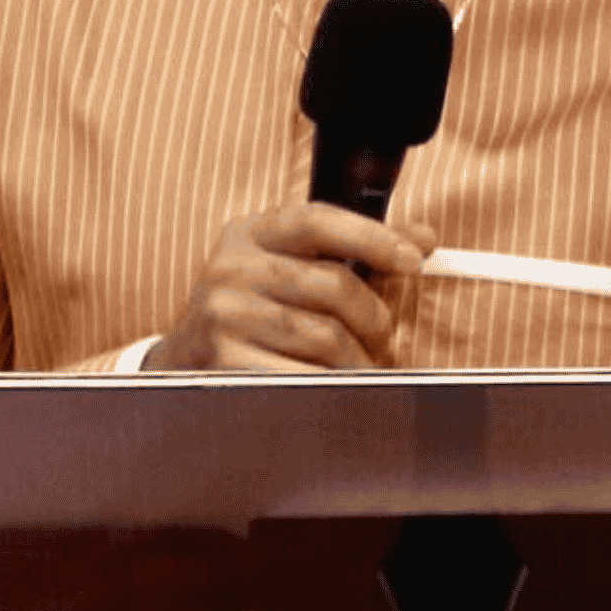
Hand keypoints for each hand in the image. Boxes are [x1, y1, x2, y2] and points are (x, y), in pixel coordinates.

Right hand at [144, 203, 437, 371]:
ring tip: (364, 369)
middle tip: (387, 340)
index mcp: (250, 233)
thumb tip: (424, 238)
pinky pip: (304, 376)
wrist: (186, 361)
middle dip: (376, 318)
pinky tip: (340, 389)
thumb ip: (357, 249)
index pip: (318, 220)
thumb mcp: (293, 267)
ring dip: (360, 360)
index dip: (372, 237)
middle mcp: (230, 267)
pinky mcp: (224, 361)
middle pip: (333, 285)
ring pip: (325, 337)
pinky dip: (335, 387)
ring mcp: (223, 314)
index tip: (412, 261)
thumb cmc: (257, 311)